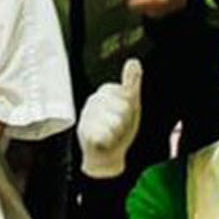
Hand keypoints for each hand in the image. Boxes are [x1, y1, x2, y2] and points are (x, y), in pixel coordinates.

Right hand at [74, 60, 144, 179]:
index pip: (126, 93)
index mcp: (105, 92)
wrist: (105, 156)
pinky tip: (106, 141)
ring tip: (113, 135)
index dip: (131, 107)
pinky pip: (106, 134)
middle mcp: (94, 101)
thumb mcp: (130, 104)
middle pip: (123, 106)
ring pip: (116, 121)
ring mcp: (88, 116)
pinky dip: (110, 140)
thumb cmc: (118, 129)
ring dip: (119, 132)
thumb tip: (133, 61)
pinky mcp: (85, 132)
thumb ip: (131, 82)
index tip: (125, 115)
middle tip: (119, 127)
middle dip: (126, 120)